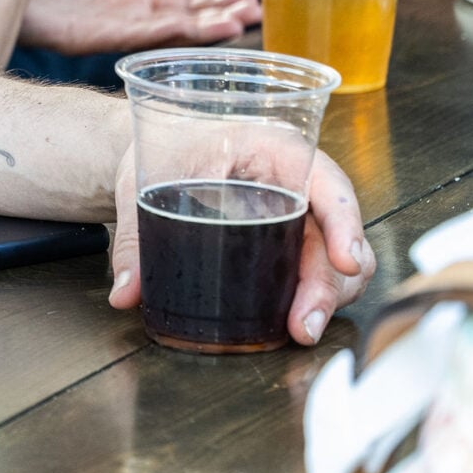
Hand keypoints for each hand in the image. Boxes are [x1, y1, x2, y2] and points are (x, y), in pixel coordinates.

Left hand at [18, 0, 261, 54]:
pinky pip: (149, 35)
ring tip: (246, 20)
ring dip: (211, 26)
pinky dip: (180, 33)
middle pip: (189, 17)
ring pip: (176, 29)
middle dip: (224, 14)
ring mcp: (120, 26)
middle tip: (260, 10)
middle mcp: (133, 12)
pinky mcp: (102, 36)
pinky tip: (206, 28)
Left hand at [106, 129, 371, 346]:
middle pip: (336, 237)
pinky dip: (313, 298)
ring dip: (326, 299)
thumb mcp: (148, 178)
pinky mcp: (290, 242)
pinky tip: (292, 323)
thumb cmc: (169, 143)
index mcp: (278, 150)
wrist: (162, 143)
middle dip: (328, 285)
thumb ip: (135, 235)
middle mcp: (301, 184)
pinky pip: (316, 271)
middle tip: (303, 323)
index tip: (346, 262)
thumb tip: (126, 291)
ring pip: (335, 262)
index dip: (345, 224)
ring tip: (300, 330)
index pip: (330, 184)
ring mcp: (301, 216)